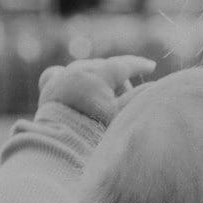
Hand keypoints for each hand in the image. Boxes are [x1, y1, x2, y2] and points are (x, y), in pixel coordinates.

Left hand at [37, 56, 156, 123]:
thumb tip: (153, 86)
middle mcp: (81, 68)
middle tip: (126, 95)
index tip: (151, 66)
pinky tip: (74, 85)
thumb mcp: (118, 113)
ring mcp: (63, 75)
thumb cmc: (92, 126)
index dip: (140, 65)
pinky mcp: (50, 85)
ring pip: (87, 70)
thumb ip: (137, 97)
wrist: (57, 138)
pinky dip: (70, 78)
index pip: (125, 64)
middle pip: (107, 68)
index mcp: (99, 73)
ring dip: (97, 78)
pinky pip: (60, 73)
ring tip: (103, 96)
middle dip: (118, 79)